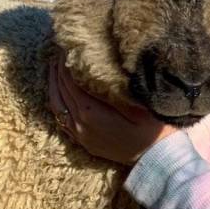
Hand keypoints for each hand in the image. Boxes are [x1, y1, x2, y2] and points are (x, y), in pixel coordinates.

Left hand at [48, 51, 177, 164]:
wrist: (156, 161)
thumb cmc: (153, 131)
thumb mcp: (139, 106)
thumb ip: (117, 89)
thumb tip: (101, 69)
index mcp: (91, 112)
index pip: (70, 82)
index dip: (66, 64)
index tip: (66, 47)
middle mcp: (80, 123)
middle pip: (61, 91)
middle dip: (58, 71)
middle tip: (59, 52)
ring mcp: (79, 135)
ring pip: (57, 105)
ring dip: (54, 85)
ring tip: (55, 69)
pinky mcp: (83, 142)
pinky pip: (62, 119)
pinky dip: (57, 102)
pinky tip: (60, 93)